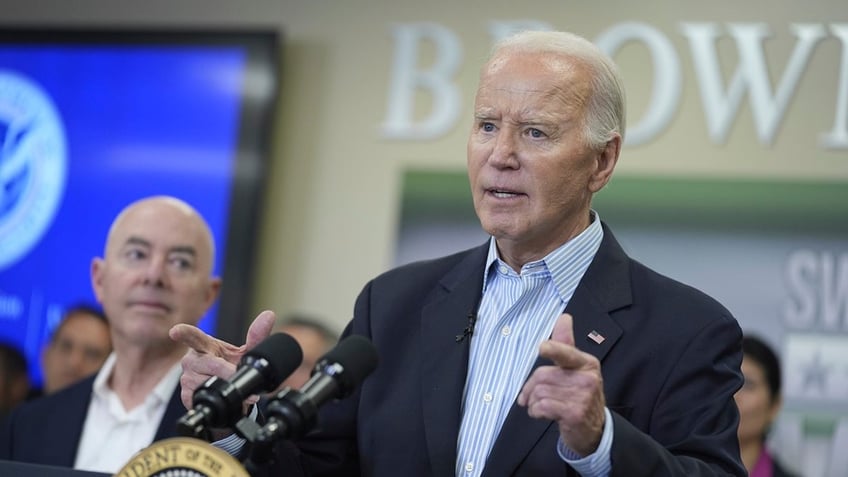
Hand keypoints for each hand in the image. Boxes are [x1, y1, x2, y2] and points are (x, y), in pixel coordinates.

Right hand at [169, 310, 276, 409]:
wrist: (228, 392)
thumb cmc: (230, 366)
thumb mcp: (245, 352)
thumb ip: (256, 336)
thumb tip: (269, 315)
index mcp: (203, 345)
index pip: (192, 336)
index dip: (183, 333)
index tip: (175, 332)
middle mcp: (191, 360)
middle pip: (210, 364)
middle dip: (228, 371)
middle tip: (239, 375)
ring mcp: (187, 378)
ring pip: (208, 383)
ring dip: (227, 388)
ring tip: (237, 389)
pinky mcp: (186, 396)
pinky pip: (204, 397)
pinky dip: (221, 399)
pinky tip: (228, 399)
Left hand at [516, 313, 605, 456]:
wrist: (594, 430)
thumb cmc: (578, 395)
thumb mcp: (576, 369)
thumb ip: (565, 345)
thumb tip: (564, 317)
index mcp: (586, 363)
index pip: (566, 353)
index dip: (553, 349)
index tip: (543, 348)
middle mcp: (587, 378)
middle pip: (542, 375)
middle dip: (530, 388)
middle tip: (530, 397)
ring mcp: (582, 397)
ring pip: (539, 392)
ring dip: (532, 401)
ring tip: (540, 406)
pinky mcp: (574, 413)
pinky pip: (542, 406)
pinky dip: (535, 411)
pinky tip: (542, 414)